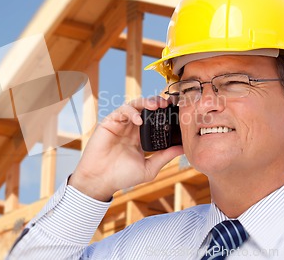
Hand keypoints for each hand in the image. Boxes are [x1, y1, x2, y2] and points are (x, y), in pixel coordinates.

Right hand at [69, 96, 183, 200]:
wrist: (101, 180)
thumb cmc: (122, 176)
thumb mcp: (149, 168)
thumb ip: (164, 157)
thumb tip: (183, 149)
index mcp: (141, 138)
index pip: (155, 120)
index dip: (165, 114)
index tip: (177, 111)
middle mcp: (131, 128)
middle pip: (146, 109)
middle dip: (157, 103)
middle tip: (168, 104)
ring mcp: (121, 124)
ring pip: (135, 106)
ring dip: (146, 102)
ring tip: (156, 106)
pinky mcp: (110, 122)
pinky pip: (122, 111)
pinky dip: (131, 112)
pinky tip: (138, 120)